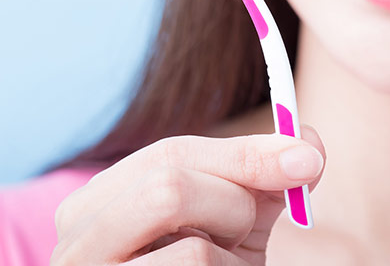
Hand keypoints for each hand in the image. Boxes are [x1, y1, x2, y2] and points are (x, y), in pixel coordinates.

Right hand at [50, 125, 325, 264]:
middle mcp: (78, 240)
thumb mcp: (232, 217)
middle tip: (248, 228)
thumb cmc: (206, 265)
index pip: (171, 154)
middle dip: (234, 204)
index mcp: (100, 201)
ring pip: (194, 249)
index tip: (307, 160)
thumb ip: (265, 177)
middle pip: (169, 188)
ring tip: (225, 264)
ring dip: (233, 256)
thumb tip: (308, 140)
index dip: (245, 153)